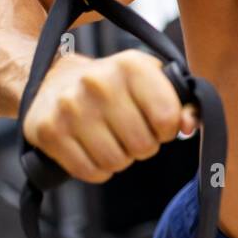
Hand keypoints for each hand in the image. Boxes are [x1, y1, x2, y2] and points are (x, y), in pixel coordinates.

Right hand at [23, 50, 197, 183]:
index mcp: (131, 65)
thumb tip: (189, 125)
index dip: (168, 129)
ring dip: (121, 158)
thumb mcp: (150, 80)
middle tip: (132, 133)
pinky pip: (89, 172)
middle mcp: (98, 83)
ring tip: (113, 140)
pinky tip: (94, 150)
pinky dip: (98, 169)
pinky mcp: (48, 131)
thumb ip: (180, 102)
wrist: (52, 80)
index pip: (168, 116)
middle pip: (142, 144)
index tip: (158, 123)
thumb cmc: (114, 84)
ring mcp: (70, 107)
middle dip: (144, 145)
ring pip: (116, 162)